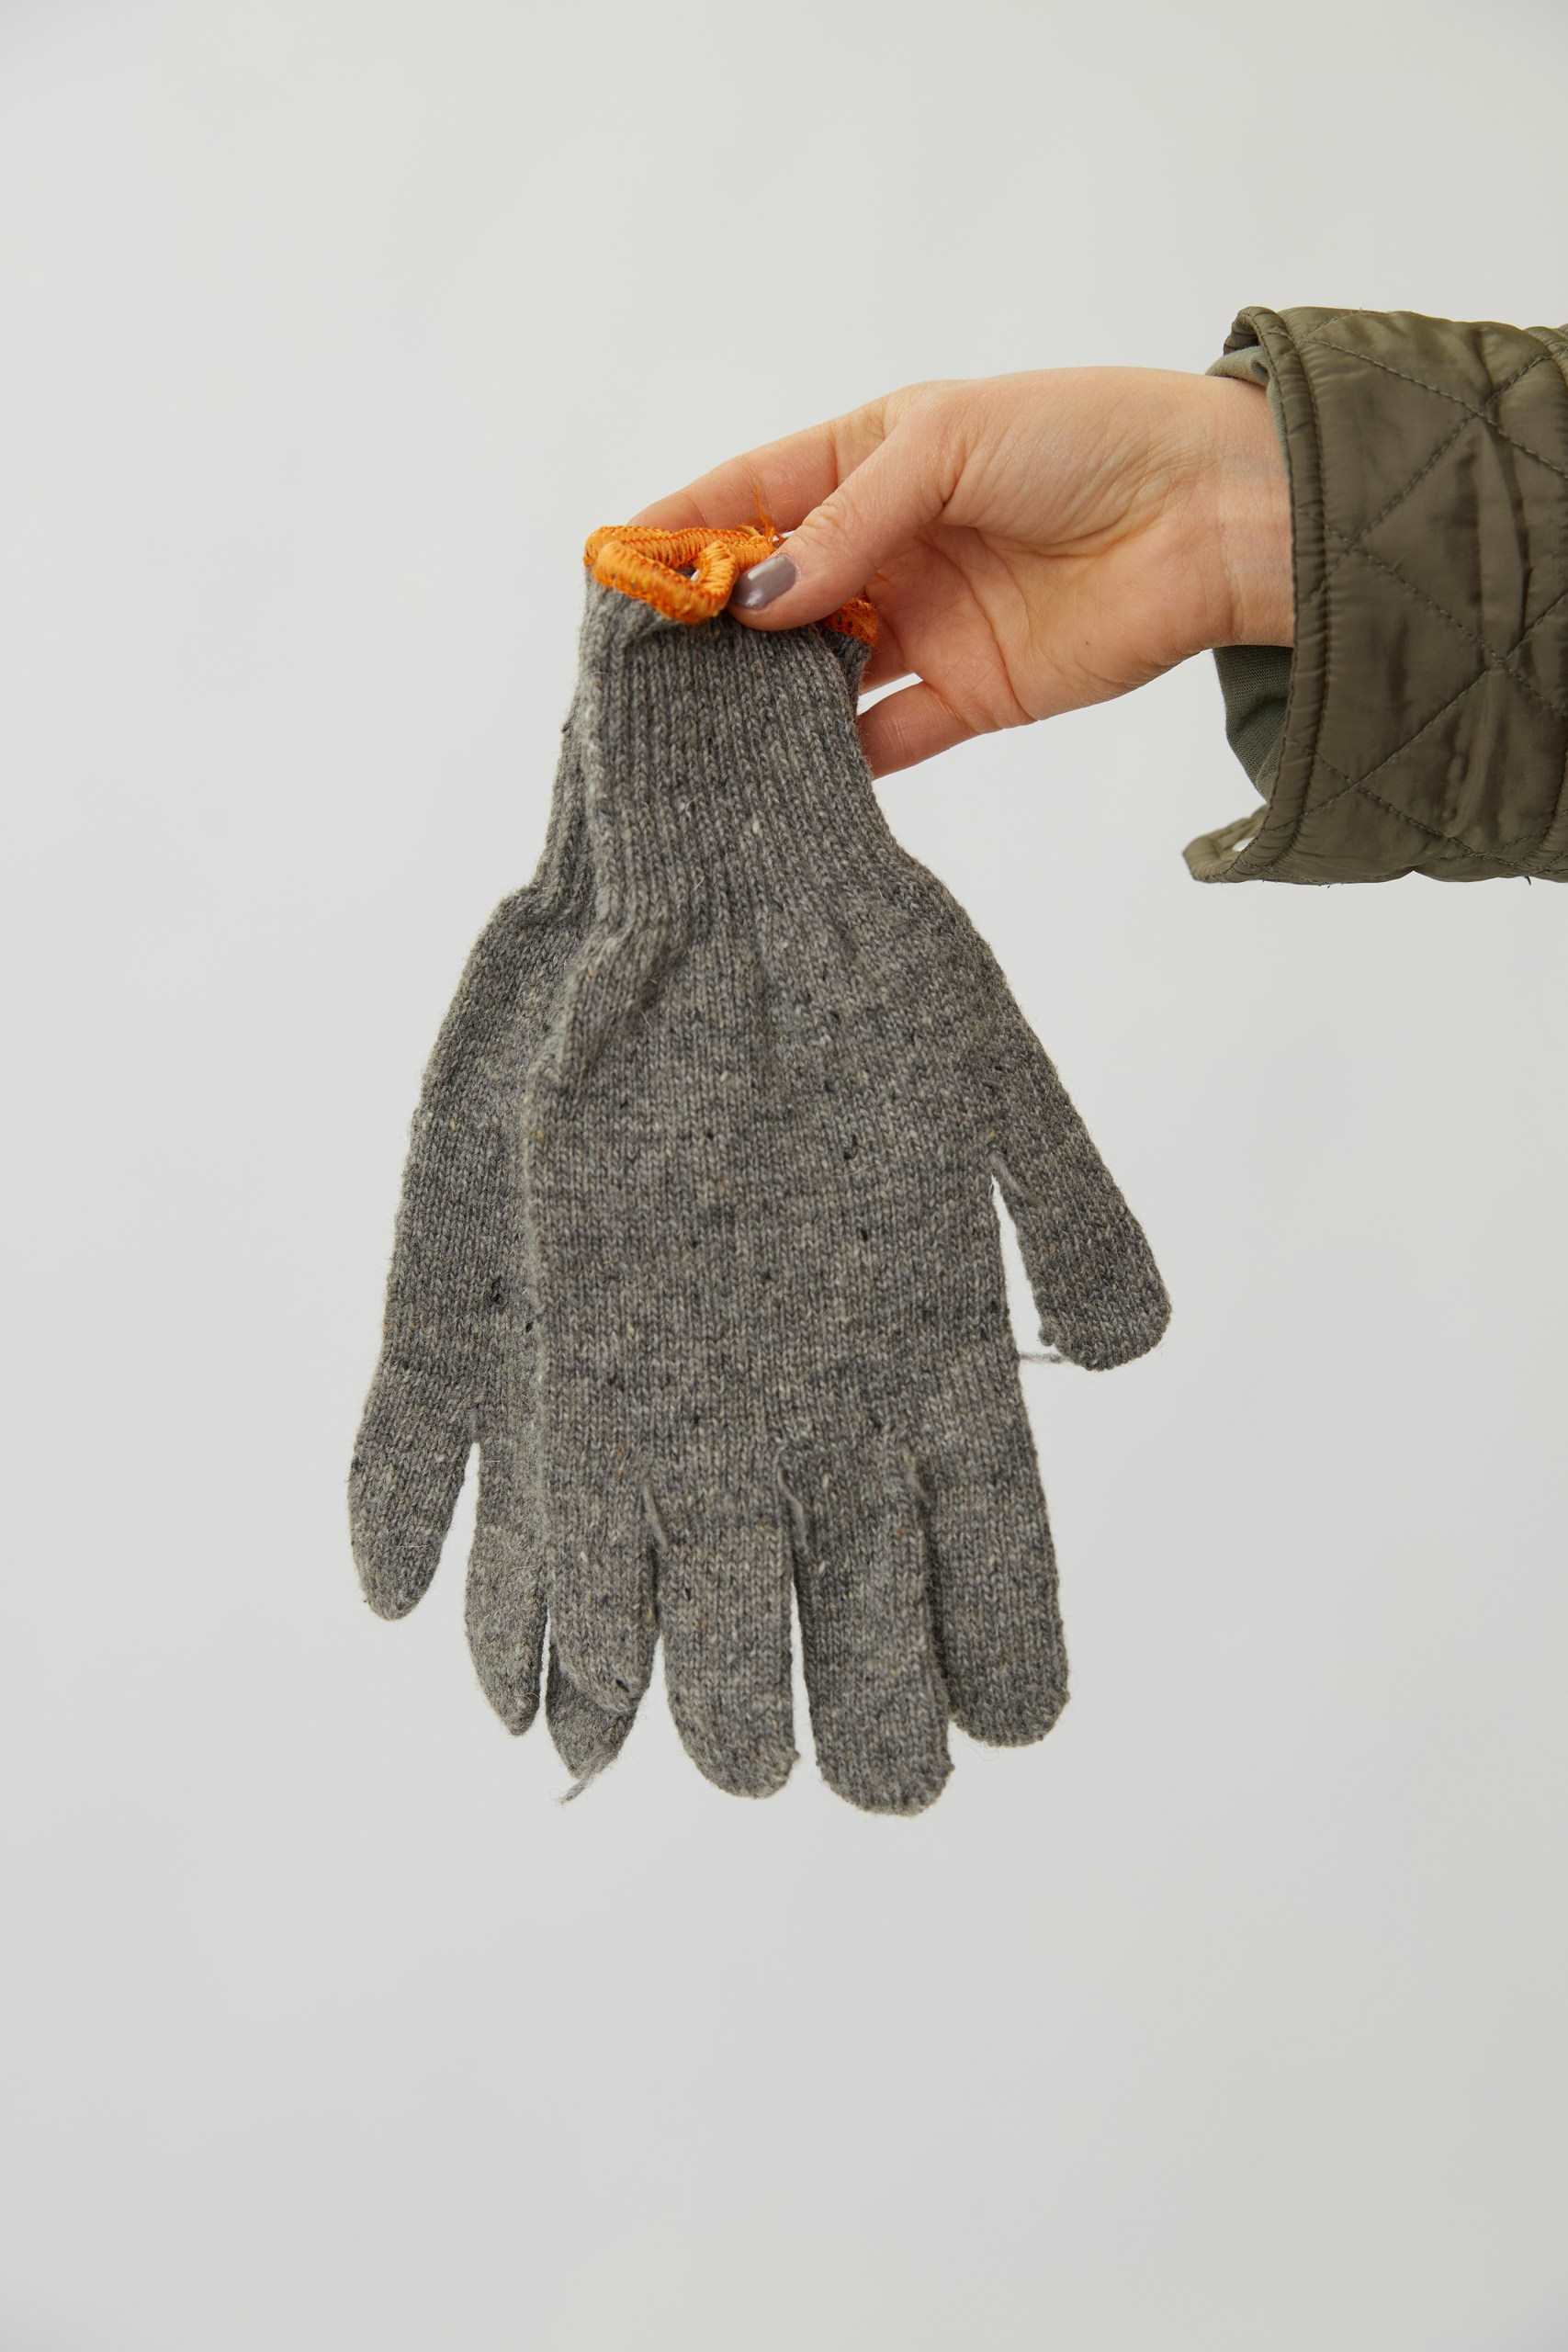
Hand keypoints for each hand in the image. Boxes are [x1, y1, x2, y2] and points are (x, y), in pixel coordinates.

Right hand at [630, 367, 1292, 777]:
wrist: (1218, 515)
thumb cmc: (1090, 440)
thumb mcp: (949, 445)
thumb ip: (848, 524)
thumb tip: (758, 603)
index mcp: (872, 457)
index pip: (750, 493)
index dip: (682, 529)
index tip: (611, 567)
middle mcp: (885, 545)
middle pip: (770, 593)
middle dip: (707, 628)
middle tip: (639, 671)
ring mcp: (921, 624)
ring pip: (811, 672)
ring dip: (757, 700)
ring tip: (691, 733)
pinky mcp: (965, 697)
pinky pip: (878, 737)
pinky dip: (830, 761)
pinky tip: (776, 780)